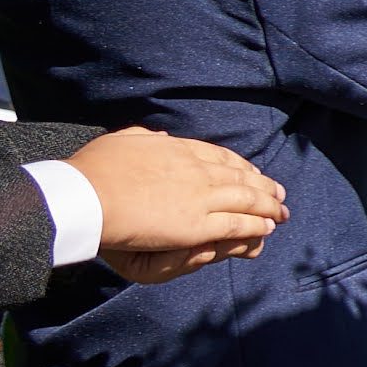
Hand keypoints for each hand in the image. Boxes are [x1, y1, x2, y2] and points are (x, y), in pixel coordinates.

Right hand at [71, 128, 284, 283]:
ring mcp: (198, 197)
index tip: (252, 172)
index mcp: (177, 150)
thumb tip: (159, 137)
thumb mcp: (121, 141)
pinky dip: (254, 226)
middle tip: (279, 194)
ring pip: (245, 200)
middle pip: (240, 177)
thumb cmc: (93, 170)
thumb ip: (143, 139)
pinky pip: (235, 224)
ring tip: (281, 213)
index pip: (219, 157)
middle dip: (263, 187)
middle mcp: (195, 170)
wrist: (86, 195)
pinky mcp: (195, 224)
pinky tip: (266, 229)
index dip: (240, 166)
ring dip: (267, 207)